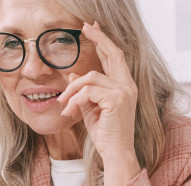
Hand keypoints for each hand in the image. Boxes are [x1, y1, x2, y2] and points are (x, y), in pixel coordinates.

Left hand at [58, 22, 138, 163]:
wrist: (115, 153)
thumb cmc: (105, 134)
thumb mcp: (91, 108)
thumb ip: (85, 90)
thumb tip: (73, 74)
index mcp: (125, 86)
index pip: (116, 58)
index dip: (105, 41)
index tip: (93, 28)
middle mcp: (128, 86)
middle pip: (113, 54)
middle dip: (99, 38)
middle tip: (85, 27)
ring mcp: (124, 92)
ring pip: (90, 78)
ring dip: (71, 89)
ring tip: (62, 103)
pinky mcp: (116, 99)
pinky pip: (87, 92)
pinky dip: (74, 100)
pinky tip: (69, 111)